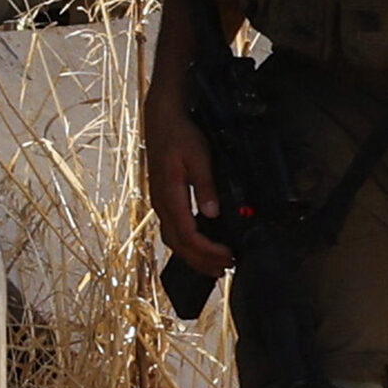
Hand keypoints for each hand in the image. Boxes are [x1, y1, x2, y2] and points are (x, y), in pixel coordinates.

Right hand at [143, 109, 233, 288]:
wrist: (162, 119)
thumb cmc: (180, 136)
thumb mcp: (198, 157)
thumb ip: (205, 186)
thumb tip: (211, 214)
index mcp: (169, 196)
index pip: (188, 235)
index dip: (208, 251)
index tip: (227, 256)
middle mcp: (161, 204)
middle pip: (179, 245)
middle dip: (201, 261)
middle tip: (224, 269)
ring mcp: (160, 203)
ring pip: (174, 240)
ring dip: (194, 256)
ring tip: (214, 265)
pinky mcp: (163, 199)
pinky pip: (173, 230)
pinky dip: (188, 244)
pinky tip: (200, 246)